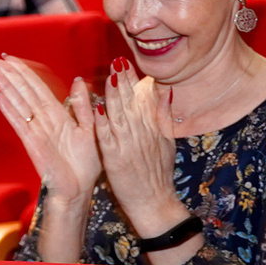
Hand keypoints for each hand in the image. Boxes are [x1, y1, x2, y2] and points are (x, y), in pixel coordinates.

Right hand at [0, 56, 101, 205]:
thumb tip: (78, 81)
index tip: (10, 59)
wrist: (79, 189)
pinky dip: (8, 108)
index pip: (38, 88)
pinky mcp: (32, 142)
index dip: (24, 72)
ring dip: (4, 85)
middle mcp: (44, 120)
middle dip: (8, 74)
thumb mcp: (92, 128)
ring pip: (19, 102)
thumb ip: (83, 105)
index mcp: (59, 115)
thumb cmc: (86, 165)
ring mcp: (36, 130)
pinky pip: (19, 121)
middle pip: (24, 91)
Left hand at [92, 65, 183, 237]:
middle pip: (130, 103)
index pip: (141, 99)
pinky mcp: (115, 159)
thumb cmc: (158, 175)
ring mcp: (127, 146)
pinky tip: (98, 108)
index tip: (125, 62)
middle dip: (123, 81)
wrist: (154, 203)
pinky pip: (107, 137)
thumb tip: (166, 90)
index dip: (132, 80)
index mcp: (152, 129)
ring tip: (110, 76)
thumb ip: (164, 116)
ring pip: (119, 116)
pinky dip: (103, 122)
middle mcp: (141, 134)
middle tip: (117, 61)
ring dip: (113, 96)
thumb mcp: (168, 142)